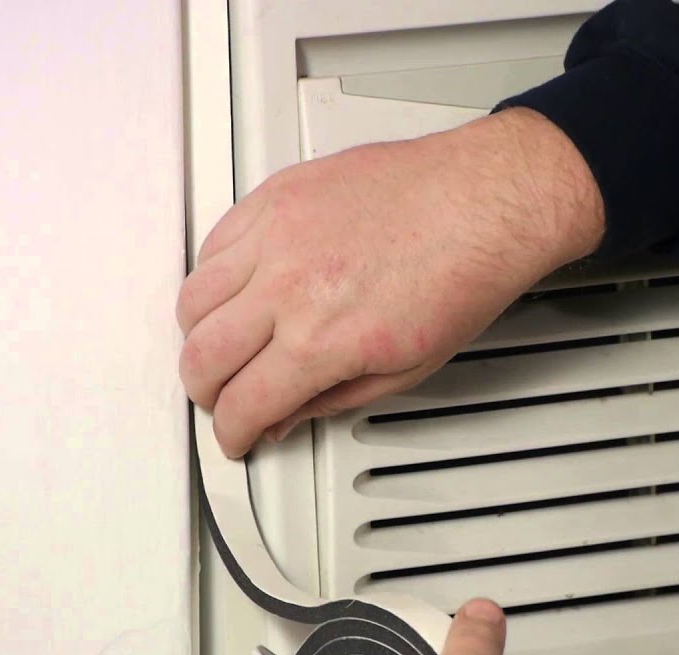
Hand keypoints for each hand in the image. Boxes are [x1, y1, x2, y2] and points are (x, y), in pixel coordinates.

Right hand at [178, 108, 602, 457]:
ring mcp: (276, 235)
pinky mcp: (277, 196)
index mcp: (322, 339)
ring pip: (193, 299)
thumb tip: (286, 416)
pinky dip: (212, 276)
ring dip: (199, 335)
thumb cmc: (463, 274)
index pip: (242, 404)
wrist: (484, 202)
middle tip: (221, 398)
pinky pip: (213, 243)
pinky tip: (234, 289)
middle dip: (205, 392)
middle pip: (201, 356)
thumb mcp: (407, 369)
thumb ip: (332, 400)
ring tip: (223, 345)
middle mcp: (288, 286)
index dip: (231, 432)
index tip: (235, 434)